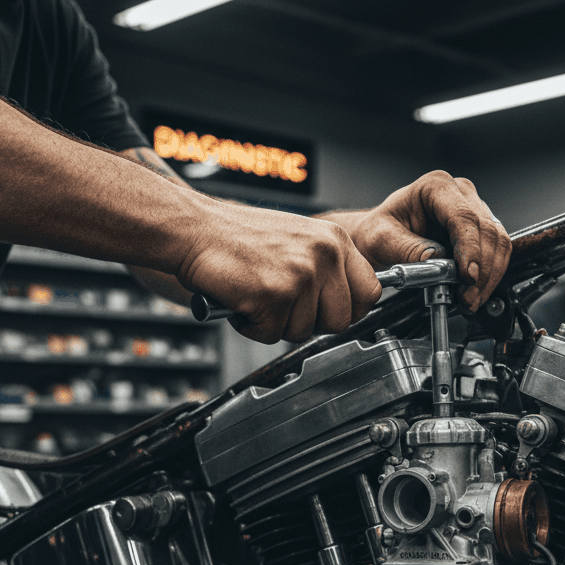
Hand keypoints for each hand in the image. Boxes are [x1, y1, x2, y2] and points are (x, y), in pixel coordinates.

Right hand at [175, 200, 380, 343]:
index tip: (329, 311)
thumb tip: (348, 306)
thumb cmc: (238, 237)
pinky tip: (243, 300)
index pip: (370, 291)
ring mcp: (300, 275)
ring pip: (305, 332)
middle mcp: (324, 255)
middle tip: (283, 305)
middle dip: (311, 323)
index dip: (349, 310)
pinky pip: (272, 335)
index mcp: (334, 240)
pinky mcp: (274, 295)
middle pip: (341, 321)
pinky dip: (252, 327)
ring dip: (276, 324)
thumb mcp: (299, 239)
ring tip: (258, 294)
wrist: (194, 229)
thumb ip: (327, 268)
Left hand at [327, 171, 511, 310]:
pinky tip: (474, 293)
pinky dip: (489, 277)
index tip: (467, 276)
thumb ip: (408, 248)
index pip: (463, 217)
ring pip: (498, 243)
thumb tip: (435, 259)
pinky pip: (496, 253)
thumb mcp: (382, 240)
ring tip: (469, 301)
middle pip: (487, 231)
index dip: (470, 248)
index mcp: (435, 187)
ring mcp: (475, 211)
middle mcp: (460, 194)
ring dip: (488, 277)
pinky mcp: (481, 231)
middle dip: (481, 270)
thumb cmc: (379, 233)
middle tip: (466, 298)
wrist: (380, 239)